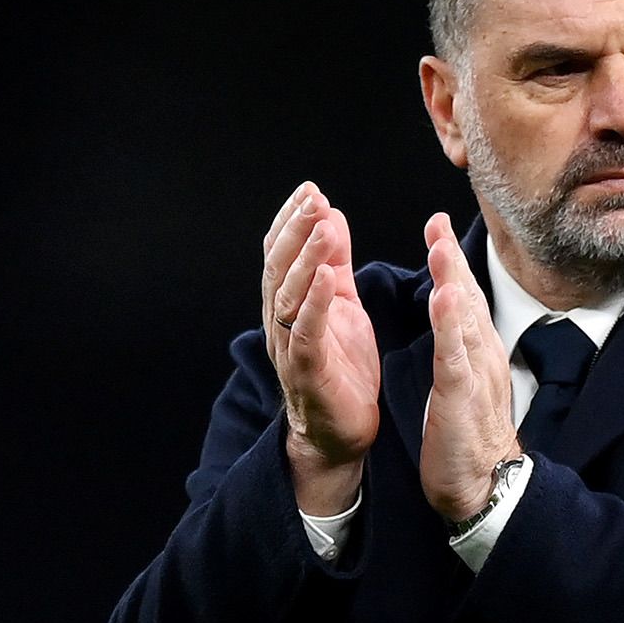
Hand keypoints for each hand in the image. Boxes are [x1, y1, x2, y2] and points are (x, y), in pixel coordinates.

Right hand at [263, 182, 380, 511]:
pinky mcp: (306, 371)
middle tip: (313, 199)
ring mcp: (290, 347)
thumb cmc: (342, 366)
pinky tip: (326, 276)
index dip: (292, 221)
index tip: (309, 190)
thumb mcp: (343, 303)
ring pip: (288, 295)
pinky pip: (305, 332)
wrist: (342, 432)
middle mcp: (281, 322)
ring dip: (305, 258)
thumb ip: (335, 262)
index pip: (282, 253)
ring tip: (323, 226)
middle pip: (280, 268)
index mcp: (290, 303)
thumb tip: (329, 213)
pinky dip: (314, 303)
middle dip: (296, 230)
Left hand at [419, 212, 522, 521]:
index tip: (437, 225)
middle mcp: (483, 354)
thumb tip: (453, 314)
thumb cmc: (468, 434)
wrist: (485, 484)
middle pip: (467, 297)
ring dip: (453, 281)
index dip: (451, 260)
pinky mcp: (462, 398)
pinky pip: (455, 357)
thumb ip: (460, 346)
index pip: (464, 296)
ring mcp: (476, 374)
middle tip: (437, 221)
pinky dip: (449, 327)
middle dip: (451, 258)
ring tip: (440, 248)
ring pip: (464, 320)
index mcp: (479, 350)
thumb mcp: (464, 380)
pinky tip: (444, 301)